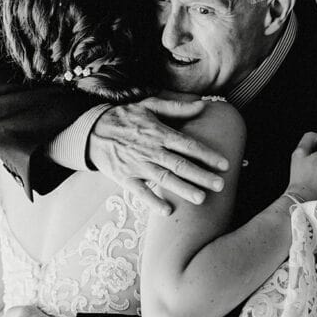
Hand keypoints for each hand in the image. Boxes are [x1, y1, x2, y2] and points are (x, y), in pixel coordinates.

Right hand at [88, 97, 229, 214]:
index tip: (224, 164)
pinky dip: (152, 201)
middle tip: (220, 185)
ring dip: (183, 189)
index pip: (188, 145)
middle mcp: (151, 150)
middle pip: (180, 164)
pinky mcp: (124, 177)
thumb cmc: (124, 117)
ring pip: (164, 178)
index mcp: (159, 132)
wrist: (92, 129)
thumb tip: (202, 105)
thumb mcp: (149, 105)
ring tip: (201, 199)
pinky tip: (167, 211)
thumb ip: (176, 107)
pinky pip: (140, 191)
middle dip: (202, 175)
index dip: (207, 154)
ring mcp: (137, 165)